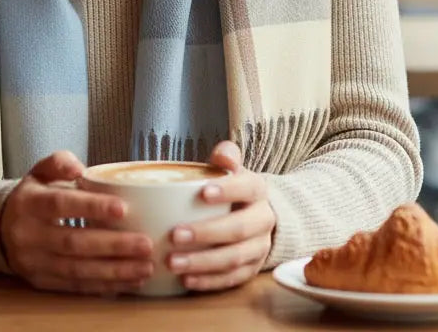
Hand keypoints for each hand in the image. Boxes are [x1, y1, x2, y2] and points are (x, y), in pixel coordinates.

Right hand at [0, 151, 153, 294]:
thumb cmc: (32, 196)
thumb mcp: (40, 171)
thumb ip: (59, 162)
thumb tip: (80, 168)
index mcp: (29, 203)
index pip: (61, 204)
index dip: (92, 208)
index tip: (123, 209)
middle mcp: (29, 235)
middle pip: (73, 242)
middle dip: (112, 245)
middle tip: (145, 244)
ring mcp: (34, 262)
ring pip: (77, 270)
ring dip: (114, 271)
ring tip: (144, 267)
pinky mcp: (41, 282)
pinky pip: (74, 287)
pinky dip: (103, 286)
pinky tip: (128, 282)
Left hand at [166, 140, 275, 291]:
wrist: (256, 213)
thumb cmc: (232, 188)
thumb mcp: (232, 168)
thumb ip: (226, 157)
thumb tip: (222, 156)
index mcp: (257, 190)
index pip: (247, 187)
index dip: (227, 190)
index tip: (202, 193)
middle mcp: (263, 219)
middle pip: (239, 229)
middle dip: (207, 233)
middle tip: (175, 234)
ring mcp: (260, 247)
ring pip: (234, 258)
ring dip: (203, 262)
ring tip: (173, 262)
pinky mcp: (252, 269)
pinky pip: (232, 279)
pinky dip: (209, 281)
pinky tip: (185, 280)